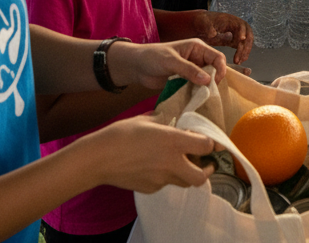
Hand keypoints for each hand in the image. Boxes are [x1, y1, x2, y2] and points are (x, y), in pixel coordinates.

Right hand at [91, 116, 215, 192]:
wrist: (99, 158)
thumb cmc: (121, 134)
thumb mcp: (147, 120)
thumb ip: (165, 121)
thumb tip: (172, 119)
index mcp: (174, 142)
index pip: (206, 146)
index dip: (210, 143)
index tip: (208, 140)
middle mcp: (171, 163)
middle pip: (201, 176)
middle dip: (208, 170)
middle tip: (207, 162)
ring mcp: (160, 179)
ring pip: (184, 182)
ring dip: (188, 173)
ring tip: (182, 163)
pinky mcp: (150, 188)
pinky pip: (165, 184)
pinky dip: (167, 177)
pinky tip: (157, 166)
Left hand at [106, 38, 226, 91]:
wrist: (136, 67)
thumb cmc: (153, 57)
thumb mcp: (171, 61)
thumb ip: (189, 70)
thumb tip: (208, 80)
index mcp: (197, 48)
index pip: (217, 57)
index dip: (220, 69)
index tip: (215, 82)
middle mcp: (197, 59)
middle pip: (214, 70)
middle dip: (213, 81)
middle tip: (208, 93)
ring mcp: (191, 71)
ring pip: (205, 81)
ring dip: (204, 89)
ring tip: (201, 99)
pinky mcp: (184, 82)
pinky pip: (196, 88)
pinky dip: (196, 94)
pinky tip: (194, 101)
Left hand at [190, 10, 252, 64]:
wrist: (202, 23)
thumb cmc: (203, 22)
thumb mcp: (204, 23)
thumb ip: (208, 28)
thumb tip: (213, 33)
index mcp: (230, 20)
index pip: (241, 26)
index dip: (242, 32)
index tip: (241, 40)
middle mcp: (237, 25)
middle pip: (248, 34)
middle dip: (245, 46)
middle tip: (239, 58)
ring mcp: (237, 32)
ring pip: (247, 42)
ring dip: (245, 52)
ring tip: (238, 62)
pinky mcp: (235, 39)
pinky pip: (242, 46)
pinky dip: (242, 53)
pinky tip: (238, 61)